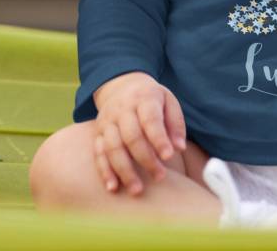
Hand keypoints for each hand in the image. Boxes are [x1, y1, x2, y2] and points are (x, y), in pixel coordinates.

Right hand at [92, 71, 186, 196]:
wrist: (122, 86)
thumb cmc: (152, 99)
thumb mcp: (168, 101)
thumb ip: (175, 123)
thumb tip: (179, 148)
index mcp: (143, 98)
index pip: (150, 120)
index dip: (159, 139)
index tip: (169, 156)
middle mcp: (122, 109)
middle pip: (131, 136)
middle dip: (146, 159)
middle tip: (160, 176)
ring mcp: (107, 121)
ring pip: (113, 147)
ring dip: (125, 171)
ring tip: (137, 190)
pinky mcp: (97, 133)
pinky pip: (98, 154)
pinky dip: (105, 172)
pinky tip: (113, 188)